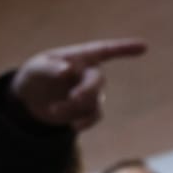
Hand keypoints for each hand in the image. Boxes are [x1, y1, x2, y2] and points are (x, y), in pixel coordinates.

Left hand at [11, 39, 146, 130]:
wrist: (29, 98)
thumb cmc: (35, 74)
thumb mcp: (35, 68)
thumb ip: (49, 68)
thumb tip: (67, 70)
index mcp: (80, 57)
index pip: (105, 50)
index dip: (124, 48)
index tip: (144, 46)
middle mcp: (89, 73)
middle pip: (98, 81)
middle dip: (87, 90)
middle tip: (73, 98)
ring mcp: (90, 93)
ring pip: (91, 102)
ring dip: (72, 108)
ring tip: (52, 109)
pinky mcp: (85, 110)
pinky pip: (93, 117)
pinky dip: (83, 122)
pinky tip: (72, 126)